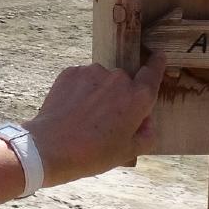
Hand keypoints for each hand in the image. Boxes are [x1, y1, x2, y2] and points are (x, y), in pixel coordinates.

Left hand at [23, 52, 169, 187]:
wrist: (50, 147)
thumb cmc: (93, 153)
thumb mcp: (128, 152)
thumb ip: (147, 134)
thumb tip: (147, 121)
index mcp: (138, 98)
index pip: (153, 73)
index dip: (157, 64)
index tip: (159, 55)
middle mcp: (118, 79)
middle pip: (125, 82)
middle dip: (120, 96)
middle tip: (107, 121)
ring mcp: (93, 72)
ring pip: (102, 80)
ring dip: (99, 93)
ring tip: (86, 118)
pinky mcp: (71, 72)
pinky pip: (82, 79)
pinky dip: (81, 90)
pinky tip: (73, 110)